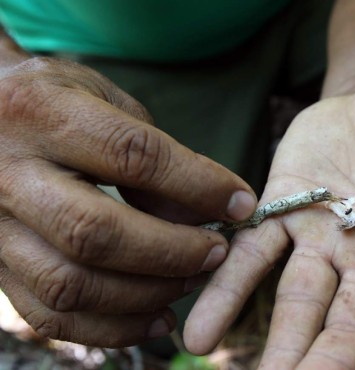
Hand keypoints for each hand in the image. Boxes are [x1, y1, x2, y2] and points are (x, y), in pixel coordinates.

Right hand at [0, 57, 256, 346]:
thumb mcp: (104, 100)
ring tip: (191, 283)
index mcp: (41, 114)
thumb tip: (202, 214)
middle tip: (217, 253)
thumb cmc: (54, 102)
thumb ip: (152, 154)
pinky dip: (111, 328)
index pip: (133, 156)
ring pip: (71, 284)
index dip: (197, 185)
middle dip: (172, 251)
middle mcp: (6, 174)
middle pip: (95, 232)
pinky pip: (50, 315)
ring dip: (146, 295)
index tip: (240, 204)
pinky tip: (156, 318)